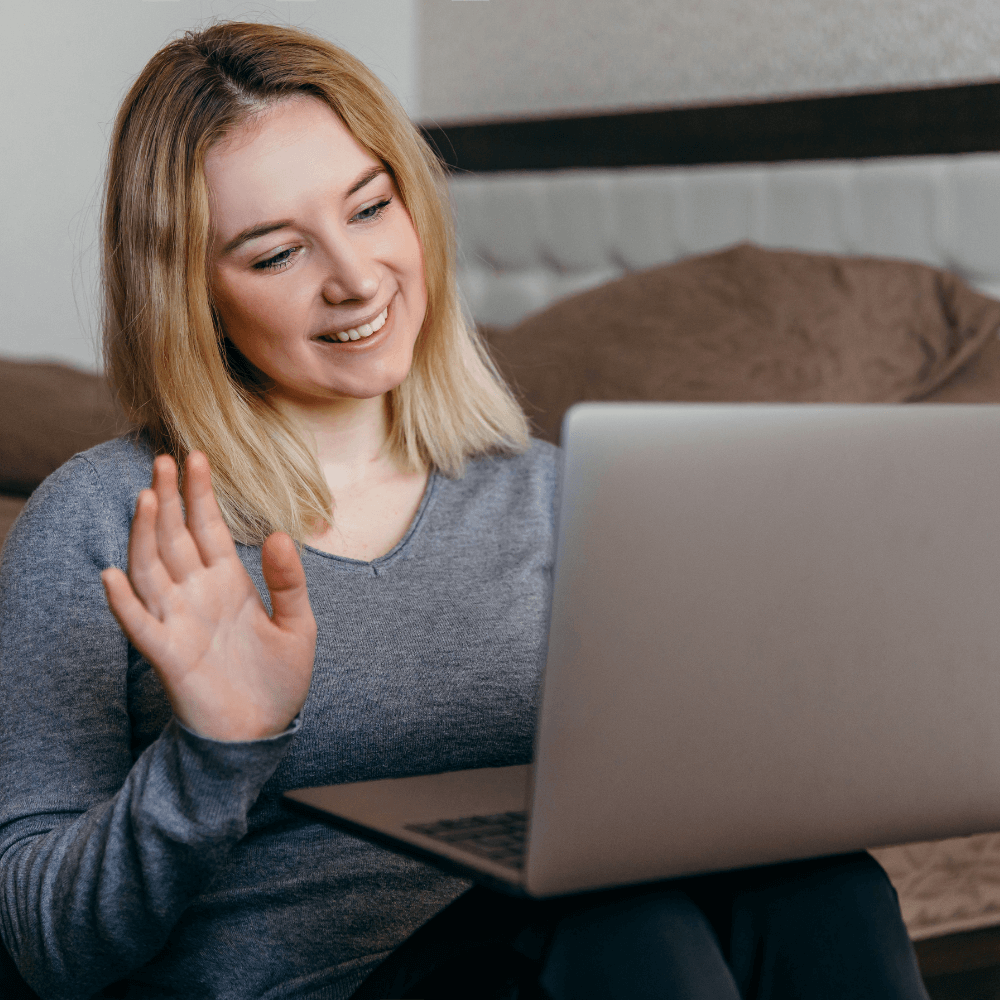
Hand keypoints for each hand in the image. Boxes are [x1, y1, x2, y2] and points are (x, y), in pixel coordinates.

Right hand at [101, 452, 316, 740]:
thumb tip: (279, 535)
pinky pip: (139, 624)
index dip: (201, 495)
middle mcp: (198, 595)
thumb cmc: (278, 680)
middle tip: (164, 459)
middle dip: (168, 499)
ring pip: (152, 569)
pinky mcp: (168, 655)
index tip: (197, 457)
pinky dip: (124, 602)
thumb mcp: (298, 625)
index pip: (208, 528)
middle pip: (175, 537)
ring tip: (145, 497)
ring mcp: (179, 622)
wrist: (262, 734)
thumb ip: (289, 582)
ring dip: (145, 535)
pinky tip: (113, 575)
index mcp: (228, 583)